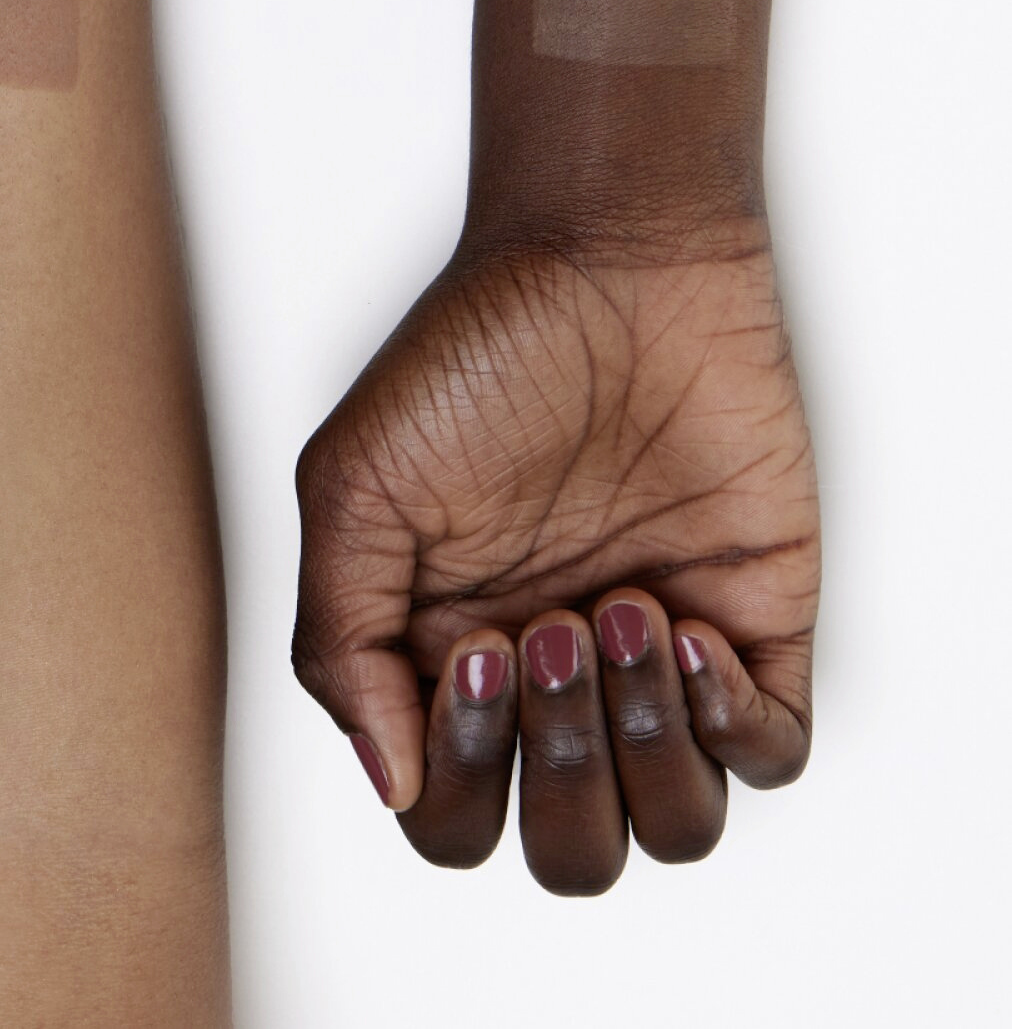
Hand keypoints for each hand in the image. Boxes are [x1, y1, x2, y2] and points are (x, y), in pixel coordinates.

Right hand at [293, 231, 818, 891]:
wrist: (611, 258)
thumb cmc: (472, 349)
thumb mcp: (353, 481)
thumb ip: (339, 639)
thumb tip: (387, 781)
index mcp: (444, 655)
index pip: (447, 814)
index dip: (460, 773)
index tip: (470, 644)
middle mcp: (550, 677)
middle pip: (566, 850)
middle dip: (557, 768)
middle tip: (548, 630)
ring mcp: (653, 660)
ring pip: (671, 826)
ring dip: (643, 746)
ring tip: (622, 608)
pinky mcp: (754, 627)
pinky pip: (768, 758)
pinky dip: (730, 724)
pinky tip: (686, 625)